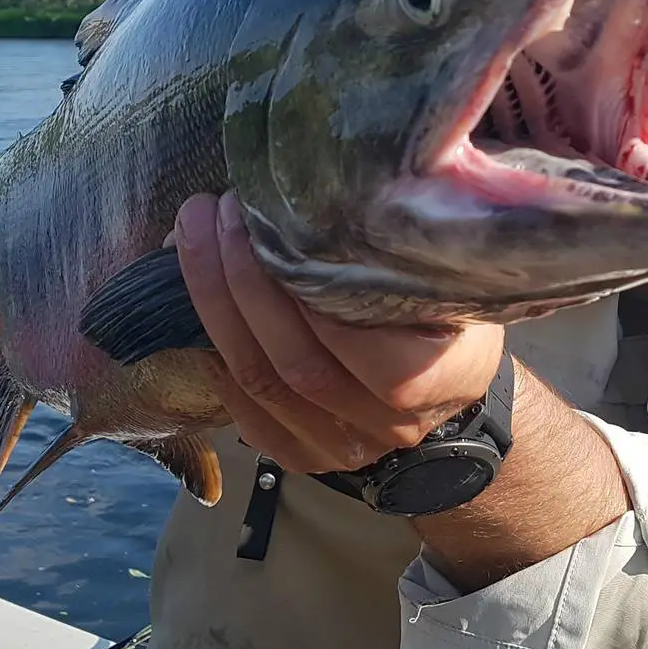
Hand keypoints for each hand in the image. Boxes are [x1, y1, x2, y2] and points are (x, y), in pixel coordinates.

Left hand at [171, 190, 504, 475]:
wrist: (450, 384)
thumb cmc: (448, 309)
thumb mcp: (452, 275)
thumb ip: (403, 250)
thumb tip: (325, 191)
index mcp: (445, 377)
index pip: (378, 354)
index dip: (316, 296)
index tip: (274, 223)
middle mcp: (393, 424)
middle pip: (300, 364)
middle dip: (243, 283)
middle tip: (216, 213)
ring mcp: (345, 449)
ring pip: (264, 384)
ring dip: (216, 307)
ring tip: (195, 238)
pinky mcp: (304, 457)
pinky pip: (245, 413)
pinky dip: (211, 355)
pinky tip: (196, 303)